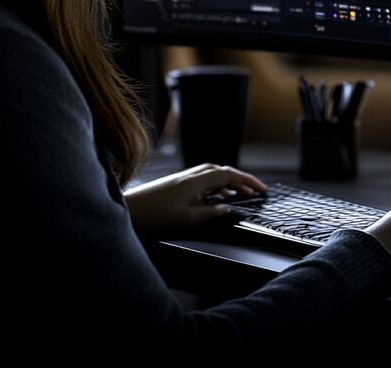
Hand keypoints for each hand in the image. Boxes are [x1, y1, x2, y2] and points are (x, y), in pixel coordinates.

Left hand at [124, 164, 267, 232]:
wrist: (129, 211)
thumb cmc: (155, 215)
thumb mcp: (188, 219)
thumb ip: (212, 214)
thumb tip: (228, 210)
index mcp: (197, 180)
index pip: (229, 174)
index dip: (248, 180)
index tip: (261, 188)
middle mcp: (192, 175)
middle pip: (223, 171)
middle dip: (241, 180)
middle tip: (254, 191)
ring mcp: (184, 178)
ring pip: (214, 175)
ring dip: (229, 182)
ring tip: (240, 194)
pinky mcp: (178, 184)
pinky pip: (204, 180)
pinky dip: (216, 186)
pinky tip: (217, 196)